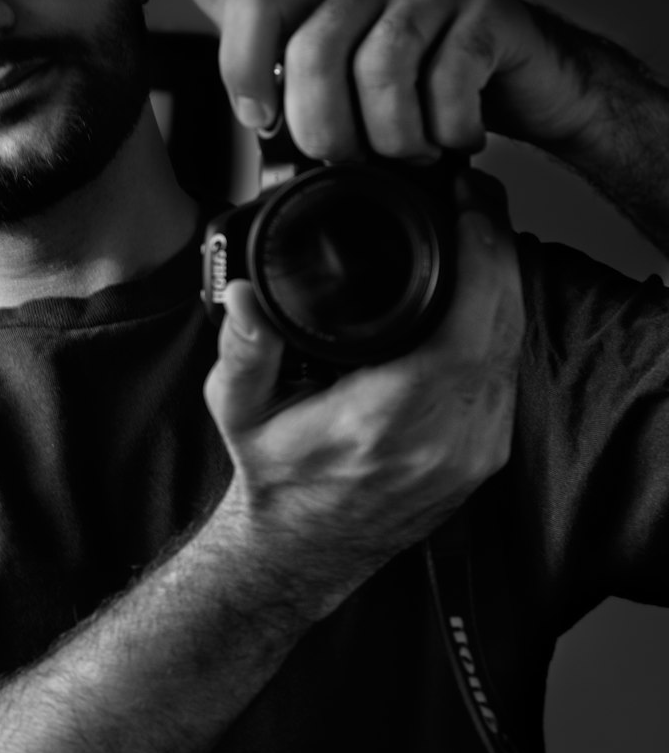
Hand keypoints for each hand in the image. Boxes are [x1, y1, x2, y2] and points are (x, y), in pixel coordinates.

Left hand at [188, 0, 591, 162]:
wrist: (530, 83)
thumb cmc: (424, 80)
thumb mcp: (340, 62)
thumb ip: (272, 28)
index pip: (256, 1)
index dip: (243, 68)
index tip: (258, 122)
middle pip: (315, 47)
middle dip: (322, 125)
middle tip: (346, 158)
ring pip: (383, 66)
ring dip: (391, 134)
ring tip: (407, 154)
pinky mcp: (489, 12)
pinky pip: (451, 79)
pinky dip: (447, 129)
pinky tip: (454, 140)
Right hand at [203, 170, 523, 616]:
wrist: (303, 551)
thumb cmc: (277, 477)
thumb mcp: (238, 410)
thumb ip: (242, 349)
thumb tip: (243, 295)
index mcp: (385, 422)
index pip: (465, 328)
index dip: (480, 258)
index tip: (466, 206)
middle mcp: (442, 440)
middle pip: (503, 324)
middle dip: (498, 251)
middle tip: (473, 200)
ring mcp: (473, 450)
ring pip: (514, 345)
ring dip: (504, 282)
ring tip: (477, 229)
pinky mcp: (485, 454)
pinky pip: (508, 370)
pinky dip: (501, 321)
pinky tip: (482, 288)